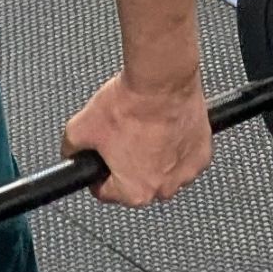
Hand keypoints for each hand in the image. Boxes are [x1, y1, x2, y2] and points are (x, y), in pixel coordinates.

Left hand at [61, 72, 211, 207]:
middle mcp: (163, 188)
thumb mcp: (80, 128)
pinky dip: (176, 145)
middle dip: (129, 164)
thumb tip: (70, 153)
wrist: (161, 79)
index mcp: (133, 192)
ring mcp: (186, 171)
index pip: (106, 192)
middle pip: (138, 183)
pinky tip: (165, 126)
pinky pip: (184, 156)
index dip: (99, 172)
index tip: (103, 159)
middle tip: (125, 137)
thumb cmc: (130, 104)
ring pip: (164, 170)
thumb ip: (71, 149)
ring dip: (155, 156)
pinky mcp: (203, 152)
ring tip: (146, 129)